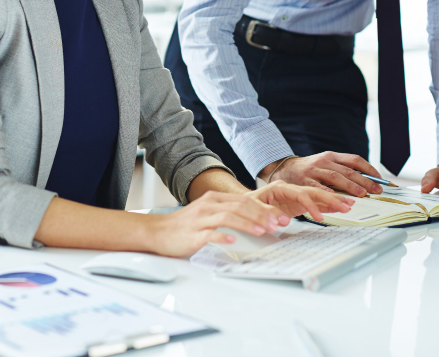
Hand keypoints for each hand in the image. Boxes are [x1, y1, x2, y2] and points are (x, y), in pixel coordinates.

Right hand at [147, 185, 353, 257]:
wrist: (157, 232)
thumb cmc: (185, 228)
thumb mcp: (210, 216)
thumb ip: (230, 216)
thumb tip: (257, 221)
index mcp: (215, 200)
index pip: (245, 200)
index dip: (265, 209)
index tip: (281, 219)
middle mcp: (209, 205)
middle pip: (240, 206)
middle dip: (262, 214)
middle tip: (279, 224)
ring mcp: (200, 218)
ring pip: (228, 216)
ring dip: (248, 223)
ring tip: (263, 230)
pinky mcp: (192, 233)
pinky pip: (209, 233)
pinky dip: (222, 235)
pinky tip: (233, 239)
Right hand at [263, 152, 384, 196]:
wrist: (285, 169)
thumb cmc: (310, 170)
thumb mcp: (326, 165)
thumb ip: (342, 171)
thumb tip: (367, 183)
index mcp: (332, 156)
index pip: (355, 160)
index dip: (369, 169)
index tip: (380, 180)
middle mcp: (324, 161)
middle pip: (347, 170)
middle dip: (364, 181)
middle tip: (375, 191)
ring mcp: (313, 170)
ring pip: (335, 177)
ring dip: (350, 186)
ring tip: (361, 195)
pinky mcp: (304, 180)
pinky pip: (317, 187)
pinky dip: (327, 192)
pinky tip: (336, 198)